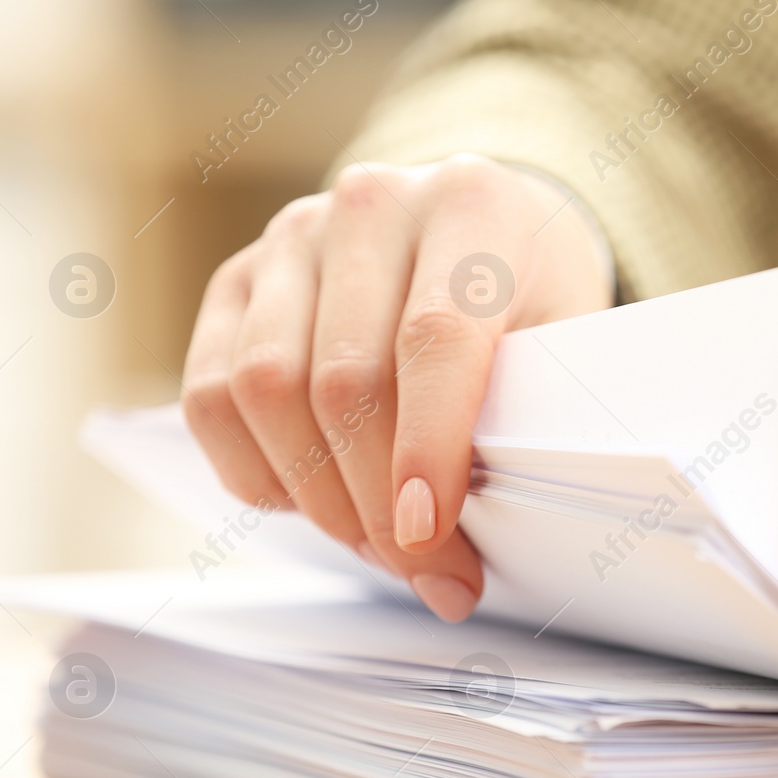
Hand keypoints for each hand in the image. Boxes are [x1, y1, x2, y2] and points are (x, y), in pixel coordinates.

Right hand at [182, 155, 612, 619]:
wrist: (483, 227)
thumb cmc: (532, 293)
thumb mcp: (565, 338)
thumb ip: (526, 415)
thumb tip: (461, 538)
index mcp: (470, 203)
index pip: (433, 337)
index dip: (426, 448)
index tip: (427, 532)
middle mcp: (370, 206)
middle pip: (345, 379)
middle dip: (377, 503)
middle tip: (426, 574)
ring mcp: (292, 238)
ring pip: (264, 391)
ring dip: (318, 497)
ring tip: (375, 545)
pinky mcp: (236, 281)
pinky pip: (211, 396)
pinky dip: (257, 472)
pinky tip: (314, 501)